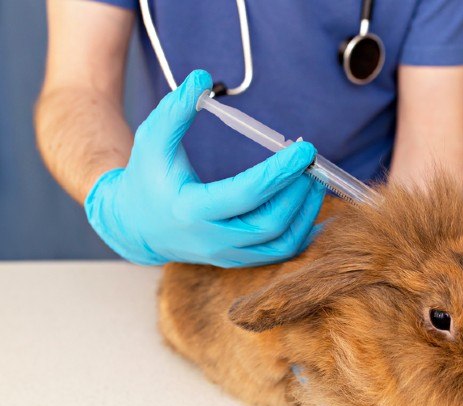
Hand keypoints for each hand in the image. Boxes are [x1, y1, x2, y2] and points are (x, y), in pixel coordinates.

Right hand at [84, 70, 325, 266]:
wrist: (136, 224)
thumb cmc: (147, 176)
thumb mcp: (153, 139)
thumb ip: (176, 109)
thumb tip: (203, 78)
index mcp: (191, 210)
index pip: (246, 194)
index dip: (279, 172)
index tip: (305, 151)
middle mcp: (212, 239)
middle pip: (271, 223)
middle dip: (299, 193)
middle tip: (313, 165)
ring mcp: (227, 254)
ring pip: (281, 244)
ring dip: (305, 212)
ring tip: (316, 181)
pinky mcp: (238, 260)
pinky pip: (279, 252)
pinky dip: (301, 231)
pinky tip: (309, 205)